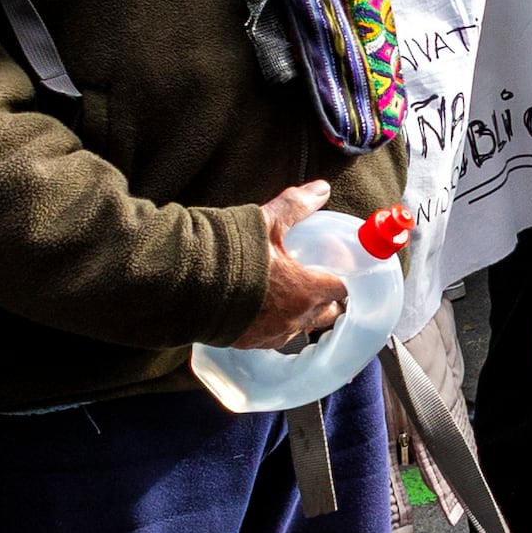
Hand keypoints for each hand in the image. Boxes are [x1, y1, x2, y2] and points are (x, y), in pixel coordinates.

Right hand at [225, 178, 346, 352]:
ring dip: (299, 314)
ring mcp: (271, 334)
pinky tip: (262, 309)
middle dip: (326, 300)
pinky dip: (273, 324)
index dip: (345, 280)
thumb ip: (297, 205)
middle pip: (326, 315)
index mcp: (306, 291)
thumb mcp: (266, 221)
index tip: (343, 272)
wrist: (186, 284)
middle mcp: (293, 319)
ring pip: (298, 328)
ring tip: (288, 295)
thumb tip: (321, 189)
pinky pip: (272, 337)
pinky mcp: (248, 343)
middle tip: (318, 282)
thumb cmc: (230, 254)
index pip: (342, 290)